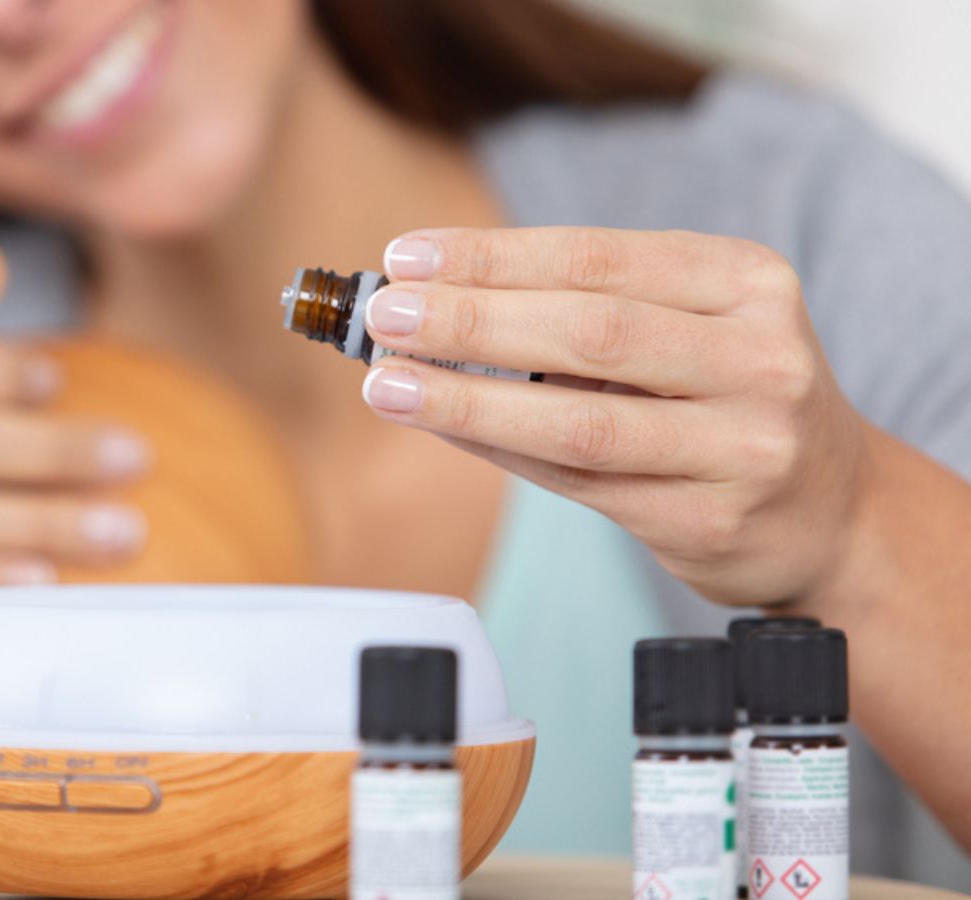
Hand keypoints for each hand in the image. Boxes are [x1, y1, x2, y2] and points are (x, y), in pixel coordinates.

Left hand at [361, 226, 870, 606]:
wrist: (832, 510)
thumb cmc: (729, 397)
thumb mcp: (694, 323)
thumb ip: (584, 305)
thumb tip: (433, 296)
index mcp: (747, 283)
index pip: (599, 256)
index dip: (494, 256)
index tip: (408, 257)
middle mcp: (758, 360)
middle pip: (590, 332)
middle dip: (472, 321)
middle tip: (386, 316)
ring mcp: (742, 447)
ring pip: (578, 421)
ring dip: (468, 399)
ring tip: (390, 383)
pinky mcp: (709, 521)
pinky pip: (578, 482)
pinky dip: (499, 449)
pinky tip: (443, 426)